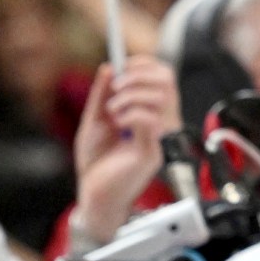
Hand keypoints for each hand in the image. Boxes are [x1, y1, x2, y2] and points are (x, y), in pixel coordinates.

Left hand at [73, 55, 183, 245]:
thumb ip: (101, 95)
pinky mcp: (152, 152)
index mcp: (151, 112)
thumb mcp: (94, 121)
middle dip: (138, 76)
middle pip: (167, 81)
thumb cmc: (97, 163)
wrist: (92, 195)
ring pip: (160, 98)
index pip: (163, 76)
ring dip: (130, 97)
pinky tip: (119, 125)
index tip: (123, 66)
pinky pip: (150, 121)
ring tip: (113, 111)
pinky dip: (131, 114)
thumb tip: (109, 67)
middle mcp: (161, 122)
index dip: (145, 65)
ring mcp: (159, 137)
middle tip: (116, 87)